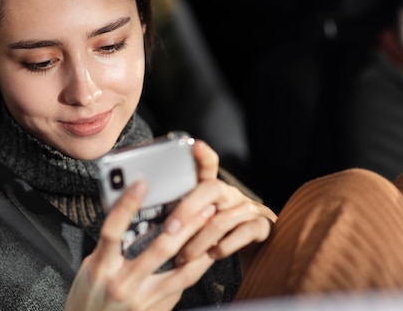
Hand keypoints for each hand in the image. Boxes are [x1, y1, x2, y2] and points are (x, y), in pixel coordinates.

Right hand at [65, 179, 216, 310]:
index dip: (127, 205)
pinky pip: (181, 284)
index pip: (113, 230)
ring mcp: (140, 297)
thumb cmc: (87, 298)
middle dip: (182, 224)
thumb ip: (110, 246)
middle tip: (199, 202)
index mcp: (102, 266)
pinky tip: (207, 252)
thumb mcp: (90, 267)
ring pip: (177, 267)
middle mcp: (122, 282)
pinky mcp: (154, 307)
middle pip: (157, 249)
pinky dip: (197, 267)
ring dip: (196, 241)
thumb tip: (131, 219)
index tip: (141, 183)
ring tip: (210, 221)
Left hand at [163, 140, 274, 272]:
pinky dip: (225, 247)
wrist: (252, 246)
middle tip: (168, 229)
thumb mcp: (197, 218)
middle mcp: (230, 194)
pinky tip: (212, 255)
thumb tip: (142, 211)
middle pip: (211, 189)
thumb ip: (178, 212)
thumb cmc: (214, 231)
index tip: (194, 145)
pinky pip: (243, 234)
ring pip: (222, 220)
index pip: (208, 165)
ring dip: (199, 241)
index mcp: (212, 188)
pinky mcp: (260, 226)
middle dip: (187, 209)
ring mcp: (247, 209)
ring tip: (183, 256)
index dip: (202, 155)